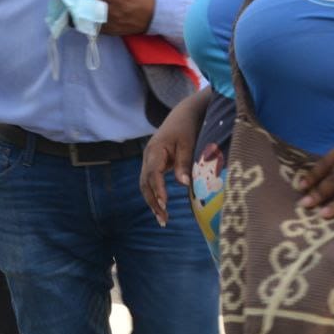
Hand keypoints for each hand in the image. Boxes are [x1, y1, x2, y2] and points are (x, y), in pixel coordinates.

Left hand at [57, 0, 155, 35]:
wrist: (158, 15)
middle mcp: (108, 11)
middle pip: (82, 6)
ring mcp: (109, 23)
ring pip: (85, 19)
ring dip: (70, 12)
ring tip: (60, 5)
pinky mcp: (111, 32)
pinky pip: (92, 28)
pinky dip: (81, 23)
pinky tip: (73, 18)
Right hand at [140, 88, 210, 225]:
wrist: (183, 114)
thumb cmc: (187, 128)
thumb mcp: (188, 144)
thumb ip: (184, 163)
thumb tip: (184, 184)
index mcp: (155, 150)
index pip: (153, 174)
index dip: (158, 190)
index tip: (165, 204)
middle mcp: (148, 156)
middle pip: (145, 183)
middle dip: (153, 201)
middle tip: (164, 219)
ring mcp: (149, 160)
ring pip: (145, 184)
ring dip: (152, 201)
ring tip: (162, 219)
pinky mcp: (155, 163)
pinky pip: (150, 181)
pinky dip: (154, 194)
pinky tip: (161, 207)